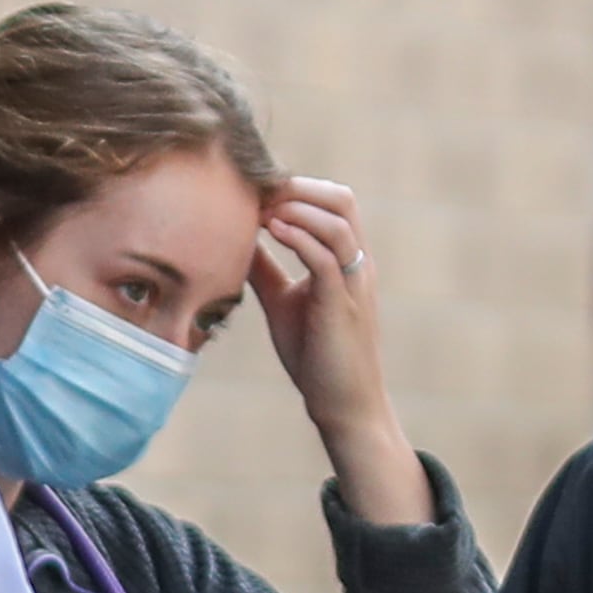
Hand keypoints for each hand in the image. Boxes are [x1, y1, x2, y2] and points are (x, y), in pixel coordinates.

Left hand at [248, 178, 429, 526]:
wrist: (343, 405)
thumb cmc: (316, 357)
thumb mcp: (283, 303)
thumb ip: (266, 271)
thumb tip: (236, 242)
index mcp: (346, 261)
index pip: (331, 203)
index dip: (295, 188)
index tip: (255, 191)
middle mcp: (357, 265)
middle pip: (341, 199)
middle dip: (298, 187)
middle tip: (257, 193)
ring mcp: (353, 284)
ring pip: (338, 221)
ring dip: (297, 207)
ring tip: (261, 209)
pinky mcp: (342, 306)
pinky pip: (329, 258)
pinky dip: (301, 238)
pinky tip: (273, 231)